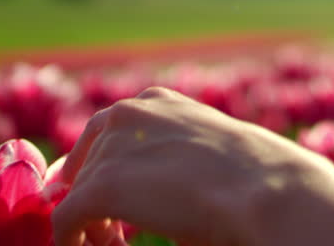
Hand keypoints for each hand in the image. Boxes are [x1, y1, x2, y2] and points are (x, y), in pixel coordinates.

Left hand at [50, 87, 333, 245]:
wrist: (269, 189)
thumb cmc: (253, 179)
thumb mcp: (203, 157)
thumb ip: (167, 163)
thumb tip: (153, 193)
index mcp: (156, 102)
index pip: (103, 134)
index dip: (101, 173)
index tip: (110, 207)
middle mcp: (128, 112)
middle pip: (84, 163)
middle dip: (92, 200)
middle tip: (111, 236)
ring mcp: (112, 147)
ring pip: (75, 193)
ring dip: (90, 225)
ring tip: (116, 245)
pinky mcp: (101, 186)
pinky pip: (64, 219)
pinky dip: (73, 241)